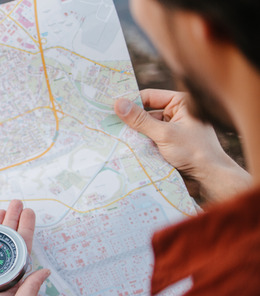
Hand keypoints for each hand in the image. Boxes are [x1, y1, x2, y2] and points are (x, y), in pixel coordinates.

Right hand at [114, 89, 250, 202]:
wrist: (209, 179)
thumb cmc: (194, 152)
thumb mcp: (164, 134)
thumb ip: (141, 120)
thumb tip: (118, 104)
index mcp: (181, 103)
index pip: (149, 97)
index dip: (131, 102)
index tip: (110, 107)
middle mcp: (176, 113)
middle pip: (145, 113)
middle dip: (130, 121)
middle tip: (106, 124)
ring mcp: (172, 129)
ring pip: (145, 128)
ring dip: (133, 135)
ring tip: (112, 138)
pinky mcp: (167, 144)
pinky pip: (148, 140)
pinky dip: (138, 144)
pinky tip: (123, 148)